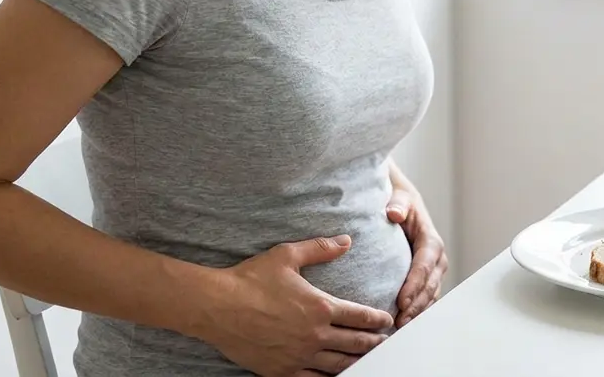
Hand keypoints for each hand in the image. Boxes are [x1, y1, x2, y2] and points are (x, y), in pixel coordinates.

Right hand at [194, 235, 393, 375]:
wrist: (216, 306)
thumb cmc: (250, 279)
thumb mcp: (287, 256)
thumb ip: (320, 249)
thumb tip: (346, 241)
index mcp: (320, 307)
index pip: (359, 317)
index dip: (377, 320)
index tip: (387, 321)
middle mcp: (314, 335)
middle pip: (355, 344)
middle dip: (373, 343)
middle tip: (385, 343)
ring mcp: (299, 356)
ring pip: (338, 365)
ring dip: (356, 362)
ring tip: (367, 360)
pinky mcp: (281, 371)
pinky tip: (335, 375)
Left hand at [386, 189, 447, 327]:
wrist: (403, 203)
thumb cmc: (399, 200)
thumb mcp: (399, 196)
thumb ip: (397, 203)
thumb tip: (394, 213)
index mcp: (430, 240)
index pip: (424, 266)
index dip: (415, 284)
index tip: (402, 301)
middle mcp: (436, 258)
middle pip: (429, 286)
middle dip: (416, 305)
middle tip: (400, 322)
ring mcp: (433, 270)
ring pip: (429, 296)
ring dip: (417, 312)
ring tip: (400, 328)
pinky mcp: (426, 279)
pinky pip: (425, 298)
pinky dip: (417, 311)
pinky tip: (403, 324)